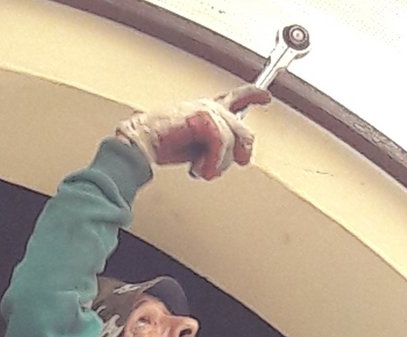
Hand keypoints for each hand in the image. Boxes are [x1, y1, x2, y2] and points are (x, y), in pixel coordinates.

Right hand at [116, 86, 270, 180]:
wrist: (141, 144)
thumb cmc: (163, 145)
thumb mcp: (197, 147)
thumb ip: (215, 147)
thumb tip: (232, 157)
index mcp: (207, 109)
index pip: (237, 97)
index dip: (254, 95)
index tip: (265, 98)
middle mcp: (210, 106)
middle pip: (242, 129)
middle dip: (237, 154)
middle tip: (224, 166)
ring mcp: (206, 109)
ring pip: (231, 140)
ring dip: (218, 164)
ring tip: (202, 170)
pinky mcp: (202, 117)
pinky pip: (220, 143)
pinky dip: (210, 161)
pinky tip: (198, 168)